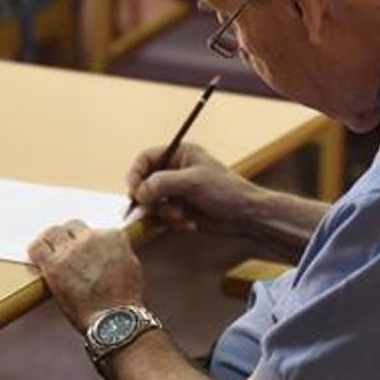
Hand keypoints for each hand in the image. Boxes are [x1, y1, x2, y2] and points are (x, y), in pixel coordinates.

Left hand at [27, 220, 144, 332]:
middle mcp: (91, 238)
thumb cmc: (125, 299)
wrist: (114, 318)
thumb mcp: (132, 265)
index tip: (85, 251)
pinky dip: (36, 249)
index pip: (94, 229)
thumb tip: (106, 251)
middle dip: (69, 236)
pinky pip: (37, 247)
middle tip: (67, 249)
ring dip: (52, 240)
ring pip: (53, 232)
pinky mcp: (54, 264)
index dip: (88, 242)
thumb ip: (117, 251)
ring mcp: (71, 250)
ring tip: (51, 250)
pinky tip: (38, 256)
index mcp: (113, 236)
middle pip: (72, 226)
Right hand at [126, 142, 264, 235]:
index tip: (133, 192)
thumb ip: (163, 183)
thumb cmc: (226, 191)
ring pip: (152, 204)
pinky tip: (190, 224)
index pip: (146, 159)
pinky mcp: (180, 210)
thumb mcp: (193, 182)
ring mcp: (177, 192)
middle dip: (151, 199)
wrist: (246, 217)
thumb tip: (139, 192)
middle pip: (144, 183)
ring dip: (165, 213)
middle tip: (156, 209)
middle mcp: (176, 171)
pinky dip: (173, 223)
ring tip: (182, 216)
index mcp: (180, 155)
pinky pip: (163, 218)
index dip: (135, 174)